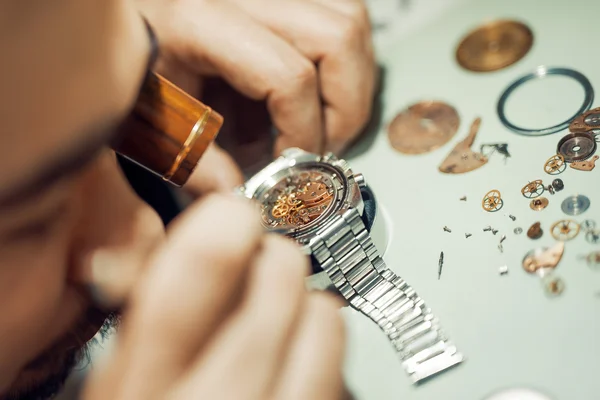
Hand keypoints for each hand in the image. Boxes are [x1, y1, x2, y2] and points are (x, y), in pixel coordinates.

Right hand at [82, 195, 346, 399]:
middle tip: (262, 272)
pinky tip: (300, 375)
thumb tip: (185, 245)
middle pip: (280, 278)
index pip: (199, 268)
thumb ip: (150, 320)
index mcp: (145, 386)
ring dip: (308, 309)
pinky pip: (344, 372)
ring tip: (284, 329)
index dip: (226, 223)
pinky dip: (327, 360)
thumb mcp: (123, 389)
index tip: (235, 214)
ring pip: (327, 317)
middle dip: (274, 262)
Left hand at [137, 0, 375, 191]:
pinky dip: (340, 57)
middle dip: (345, 107)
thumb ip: (193, 162)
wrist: (117, 19)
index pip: (288, 77)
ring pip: (348, 19)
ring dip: (351, 79)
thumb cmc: (125, 65)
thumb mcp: (147, 120)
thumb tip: (238, 196)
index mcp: (198, 19)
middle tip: (323, 146)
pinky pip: (336, 12)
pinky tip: (314, 89)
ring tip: (325, 118)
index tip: (290, 166)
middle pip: (338, 36)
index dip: (302, 132)